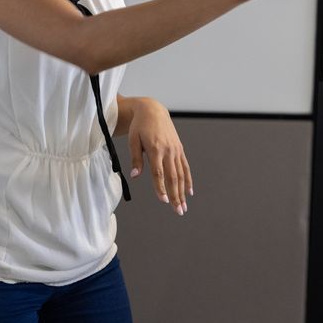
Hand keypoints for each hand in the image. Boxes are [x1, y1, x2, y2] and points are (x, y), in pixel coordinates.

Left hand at [127, 98, 192, 215]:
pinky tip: (190, 192)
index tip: (164, 201)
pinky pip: (185, 167)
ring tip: (184, 206)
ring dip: (183, 192)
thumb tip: (135, 176)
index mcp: (155, 149)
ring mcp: (176, 150)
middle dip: (176, 196)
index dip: (161, 188)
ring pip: (181, 174)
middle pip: (173, 177)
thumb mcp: (133, 140)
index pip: (159, 173)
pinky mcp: (179, 149)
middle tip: (179, 211)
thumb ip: (135, 159)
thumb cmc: (139, 126)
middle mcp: (168, 151)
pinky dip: (188, 180)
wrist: (153, 110)